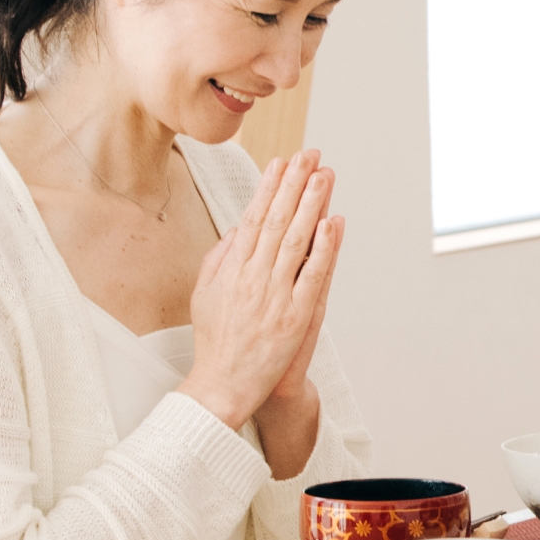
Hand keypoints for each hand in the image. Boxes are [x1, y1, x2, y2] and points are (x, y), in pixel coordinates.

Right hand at [178, 151, 344, 429]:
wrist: (224, 384)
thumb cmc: (216, 339)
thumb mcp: (205, 292)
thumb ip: (220, 257)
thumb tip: (237, 228)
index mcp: (231, 268)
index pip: (253, 217)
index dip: (269, 188)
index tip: (281, 162)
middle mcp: (253, 276)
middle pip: (277, 220)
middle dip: (294, 184)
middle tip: (309, 155)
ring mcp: (275, 295)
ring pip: (296, 240)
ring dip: (311, 205)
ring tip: (324, 175)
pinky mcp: (295, 315)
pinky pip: (313, 275)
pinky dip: (324, 248)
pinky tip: (334, 222)